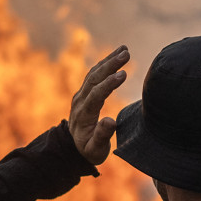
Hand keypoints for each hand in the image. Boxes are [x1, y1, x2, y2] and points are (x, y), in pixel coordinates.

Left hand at [69, 44, 128, 164]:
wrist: (74, 147)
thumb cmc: (89, 150)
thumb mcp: (96, 150)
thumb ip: (102, 137)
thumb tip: (111, 121)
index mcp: (83, 115)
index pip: (95, 96)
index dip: (108, 84)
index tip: (123, 74)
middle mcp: (80, 101)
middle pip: (94, 79)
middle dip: (110, 65)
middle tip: (126, 53)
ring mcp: (81, 95)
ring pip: (94, 74)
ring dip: (109, 60)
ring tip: (125, 49)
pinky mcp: (84, 92)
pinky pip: (94, 74)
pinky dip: (105, 63)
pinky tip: (116, 54)